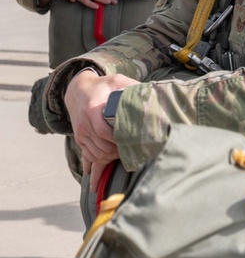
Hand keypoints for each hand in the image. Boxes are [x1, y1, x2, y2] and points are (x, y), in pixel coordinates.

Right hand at [64, 70, 139, 190]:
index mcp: (93, 110)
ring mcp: (81, 133)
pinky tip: (100, 176)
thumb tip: (153, 93)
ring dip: (109, 160)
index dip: (118, 140)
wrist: (78, 89)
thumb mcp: (117, 81)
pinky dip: (95, 166)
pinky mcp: (81, 139)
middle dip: (116, 153)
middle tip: (132, 153)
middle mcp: (85, 124)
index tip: (131, 143)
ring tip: (124, 159)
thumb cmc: (102, 85)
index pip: (104, 132)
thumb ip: (133, 86)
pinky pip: (87, 156)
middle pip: (100, 147)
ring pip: (94, 155)